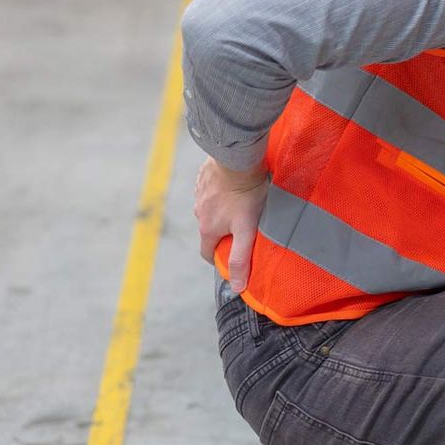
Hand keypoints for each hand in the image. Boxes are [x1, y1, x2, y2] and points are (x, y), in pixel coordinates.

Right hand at [194, 157, 269, 293]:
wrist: (238, 157)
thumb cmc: (245, 194)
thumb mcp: (246, 230)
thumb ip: (241, 259)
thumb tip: (238, 287)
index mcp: (207, 228)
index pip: (207, 253)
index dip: (219, 258)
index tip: (231, 257)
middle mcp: (199, 212)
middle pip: (210, 230)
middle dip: (223, 233)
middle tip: (243, 228)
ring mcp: (199, 192)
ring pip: (210, 208)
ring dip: (222, 210)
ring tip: (242, 205)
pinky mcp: (204, 176)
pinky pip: (210, 189)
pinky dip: (220, 192)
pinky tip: (235, 186)